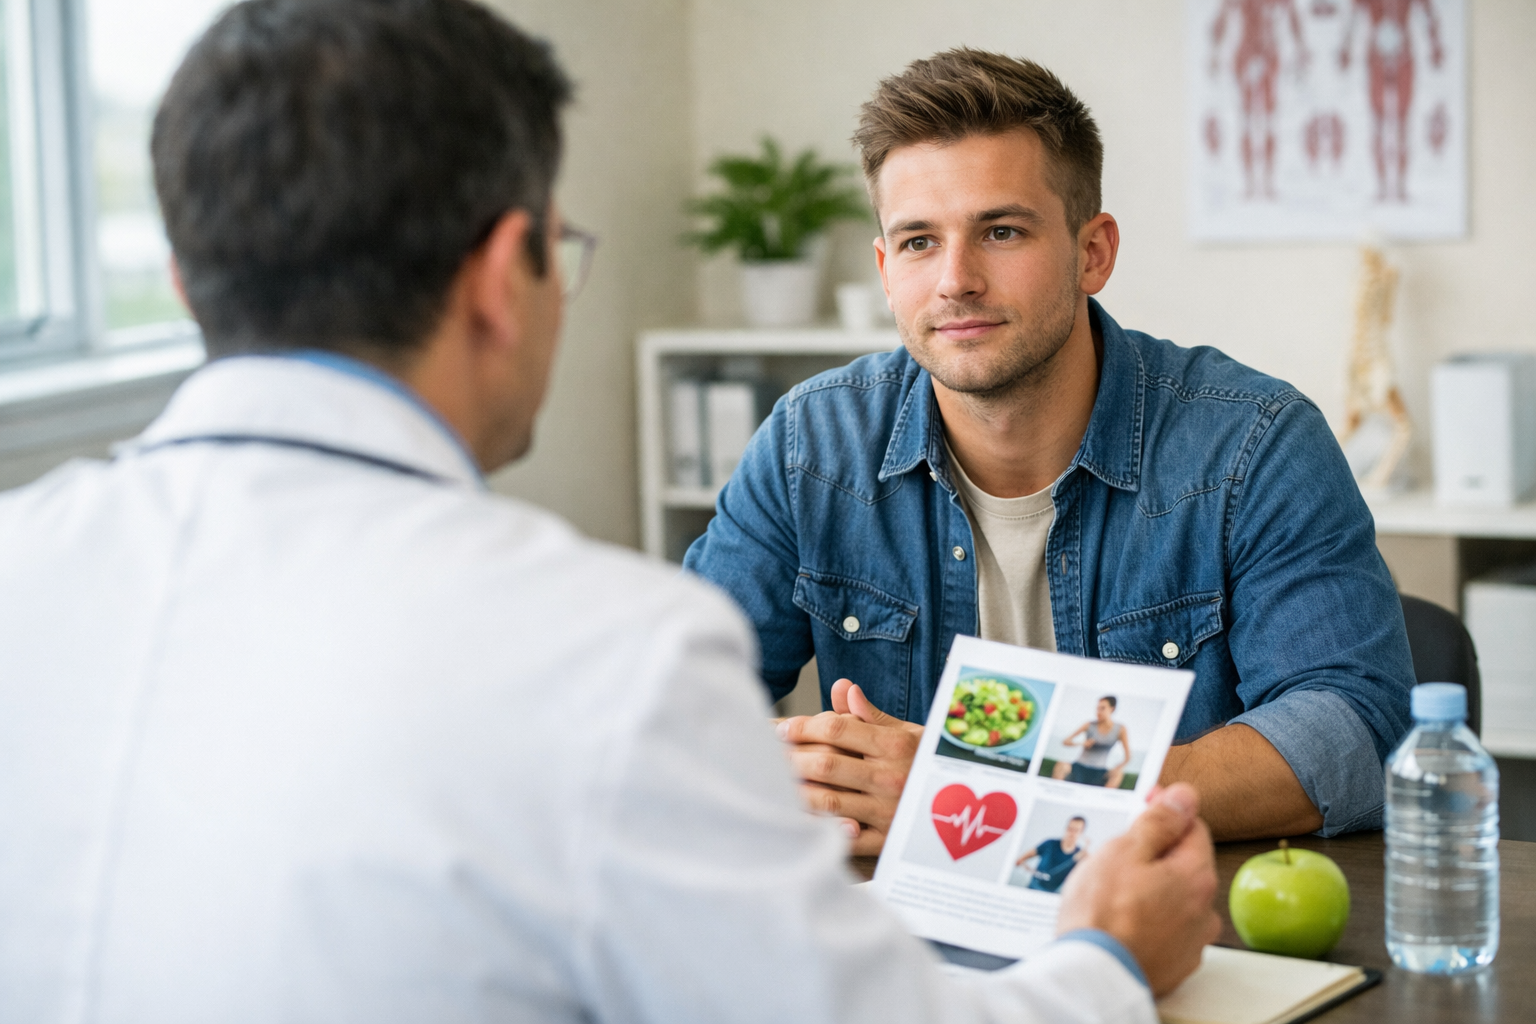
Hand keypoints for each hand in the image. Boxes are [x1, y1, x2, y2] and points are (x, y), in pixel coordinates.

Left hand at [776, 678, 921, 854]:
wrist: (973, 809)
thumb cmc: (929, 765)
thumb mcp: (910, 734)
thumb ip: (872, 715)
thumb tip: (842, 688)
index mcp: (894, 746)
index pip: (836, 730)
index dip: (802, 727)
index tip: (781, 728)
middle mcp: (890, 778)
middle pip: (826, 765)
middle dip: (790, 758)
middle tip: (766, 754)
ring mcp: (887, 812)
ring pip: (828, 802)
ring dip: (795, 792)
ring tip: (771, 784)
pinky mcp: (885, 843)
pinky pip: (842, 837)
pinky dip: (816, 828)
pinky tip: (795, 819)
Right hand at [1055, 783, 1220, 996]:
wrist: (1094, 976)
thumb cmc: (1103, 914)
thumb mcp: (1124, 850)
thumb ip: (1159, 821)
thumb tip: (1185, 796)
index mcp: (1196, 875)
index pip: (1193, 826)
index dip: (1167, 811)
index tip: (1142, 805)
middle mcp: (1204, 909)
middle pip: (1185, 864)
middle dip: (1156, 854)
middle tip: (1116, 855)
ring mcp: (1191, 942)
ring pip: (1175, 899)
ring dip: (1153, 890)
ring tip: (1113, 895)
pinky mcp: (1175, 966)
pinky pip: (1166, 930)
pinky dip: (1149, 922)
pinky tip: (1121, 922)